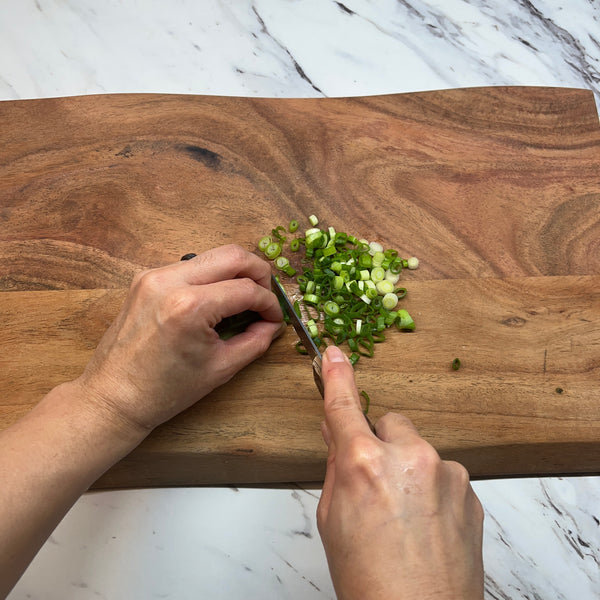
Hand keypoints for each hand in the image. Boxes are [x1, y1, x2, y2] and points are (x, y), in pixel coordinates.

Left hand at [76, 245, 283, 437]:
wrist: (114, 396)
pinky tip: (217, 301)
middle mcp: (169, 281)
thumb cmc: (164, 390)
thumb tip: (273, 323)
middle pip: (233, 255)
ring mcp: (154, 276)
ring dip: (235, 272)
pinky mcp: (145, 278)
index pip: (246, 289)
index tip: (276, 317)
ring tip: (243, 299)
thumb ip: (256, 340)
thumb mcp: (221, 368)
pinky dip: (211, 277)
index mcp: (189, 307)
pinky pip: (190, 266)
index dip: (269, 303)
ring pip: (212, 255)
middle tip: (267, 296)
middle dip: (259, 273)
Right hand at [317, 346, 483, 599]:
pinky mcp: (469, 488)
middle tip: (375, 481)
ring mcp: (445, 471)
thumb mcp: (333, 519)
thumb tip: (336, 431)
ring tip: (404, 515)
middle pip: (390, 422)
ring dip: (409, 467)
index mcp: (364, 463)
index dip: (337, 376)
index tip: (335, 354)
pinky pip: (443, 471)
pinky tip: (426, 523)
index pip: (344, 406)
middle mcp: (409, 457)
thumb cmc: (369, 580)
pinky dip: (432, 487)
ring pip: (418, 449)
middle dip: (380, 441)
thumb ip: (337, 466)